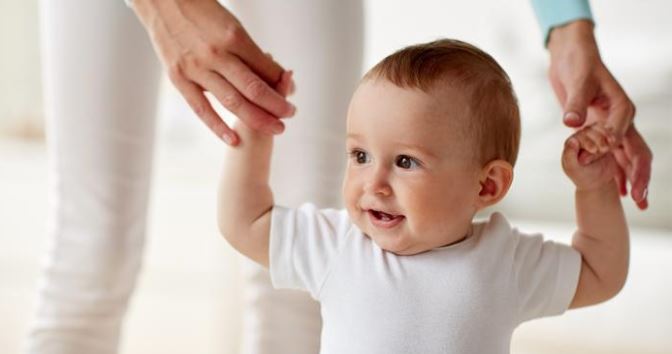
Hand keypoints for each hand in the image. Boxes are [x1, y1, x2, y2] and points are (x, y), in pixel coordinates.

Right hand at [132, 0, 295, 145]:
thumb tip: (277, 75)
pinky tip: (234, 139)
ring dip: (258, 119)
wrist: (162, 1)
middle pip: (254, 89)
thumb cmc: (202, 12)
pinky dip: (218, 127)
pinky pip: (201, 109)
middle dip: (277, 106)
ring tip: (276, 128)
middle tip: (291, 114)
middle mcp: (216, 54)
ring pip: (233, 102)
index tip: (292, 93)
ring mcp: (196, 68)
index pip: (267, 69)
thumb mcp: (231, 25)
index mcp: (234, 37)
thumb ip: (251, 52)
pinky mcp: (179, 78)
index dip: (283, 84)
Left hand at [548, 20, 651, 208]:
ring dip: (633, 178)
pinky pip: (614, 155)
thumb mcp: (577, 81)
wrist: (573, 56)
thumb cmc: (578, 64)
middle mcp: (621, 119)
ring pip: (628, 156)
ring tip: (638, 203)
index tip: (602, 171)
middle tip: (640, 200)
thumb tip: (571, 122)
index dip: (612, 155)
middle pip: (636, 151)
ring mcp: (613, 125)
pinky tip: (621, 190)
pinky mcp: (601, 129)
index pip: (621, 136)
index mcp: (620, 107)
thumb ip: (575, 103)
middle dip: (639, 176)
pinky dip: (618, 171)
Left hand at [562, 124, 617, 191]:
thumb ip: (570, 156)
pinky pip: (607, 132)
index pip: (577, 137)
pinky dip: (611, 134)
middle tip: (604, 149)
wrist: (598, 182)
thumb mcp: (574, 169)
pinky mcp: (603, 139)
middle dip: (598, 138)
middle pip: (589, 130)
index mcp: (570, 145)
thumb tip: (572, 140)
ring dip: (605, 134)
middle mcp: (579, 139)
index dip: (586, 141)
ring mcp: (591, 138)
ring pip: (598, 128)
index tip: (594, 150)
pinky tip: (614, 140)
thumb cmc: (583, 177)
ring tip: (611, 142)